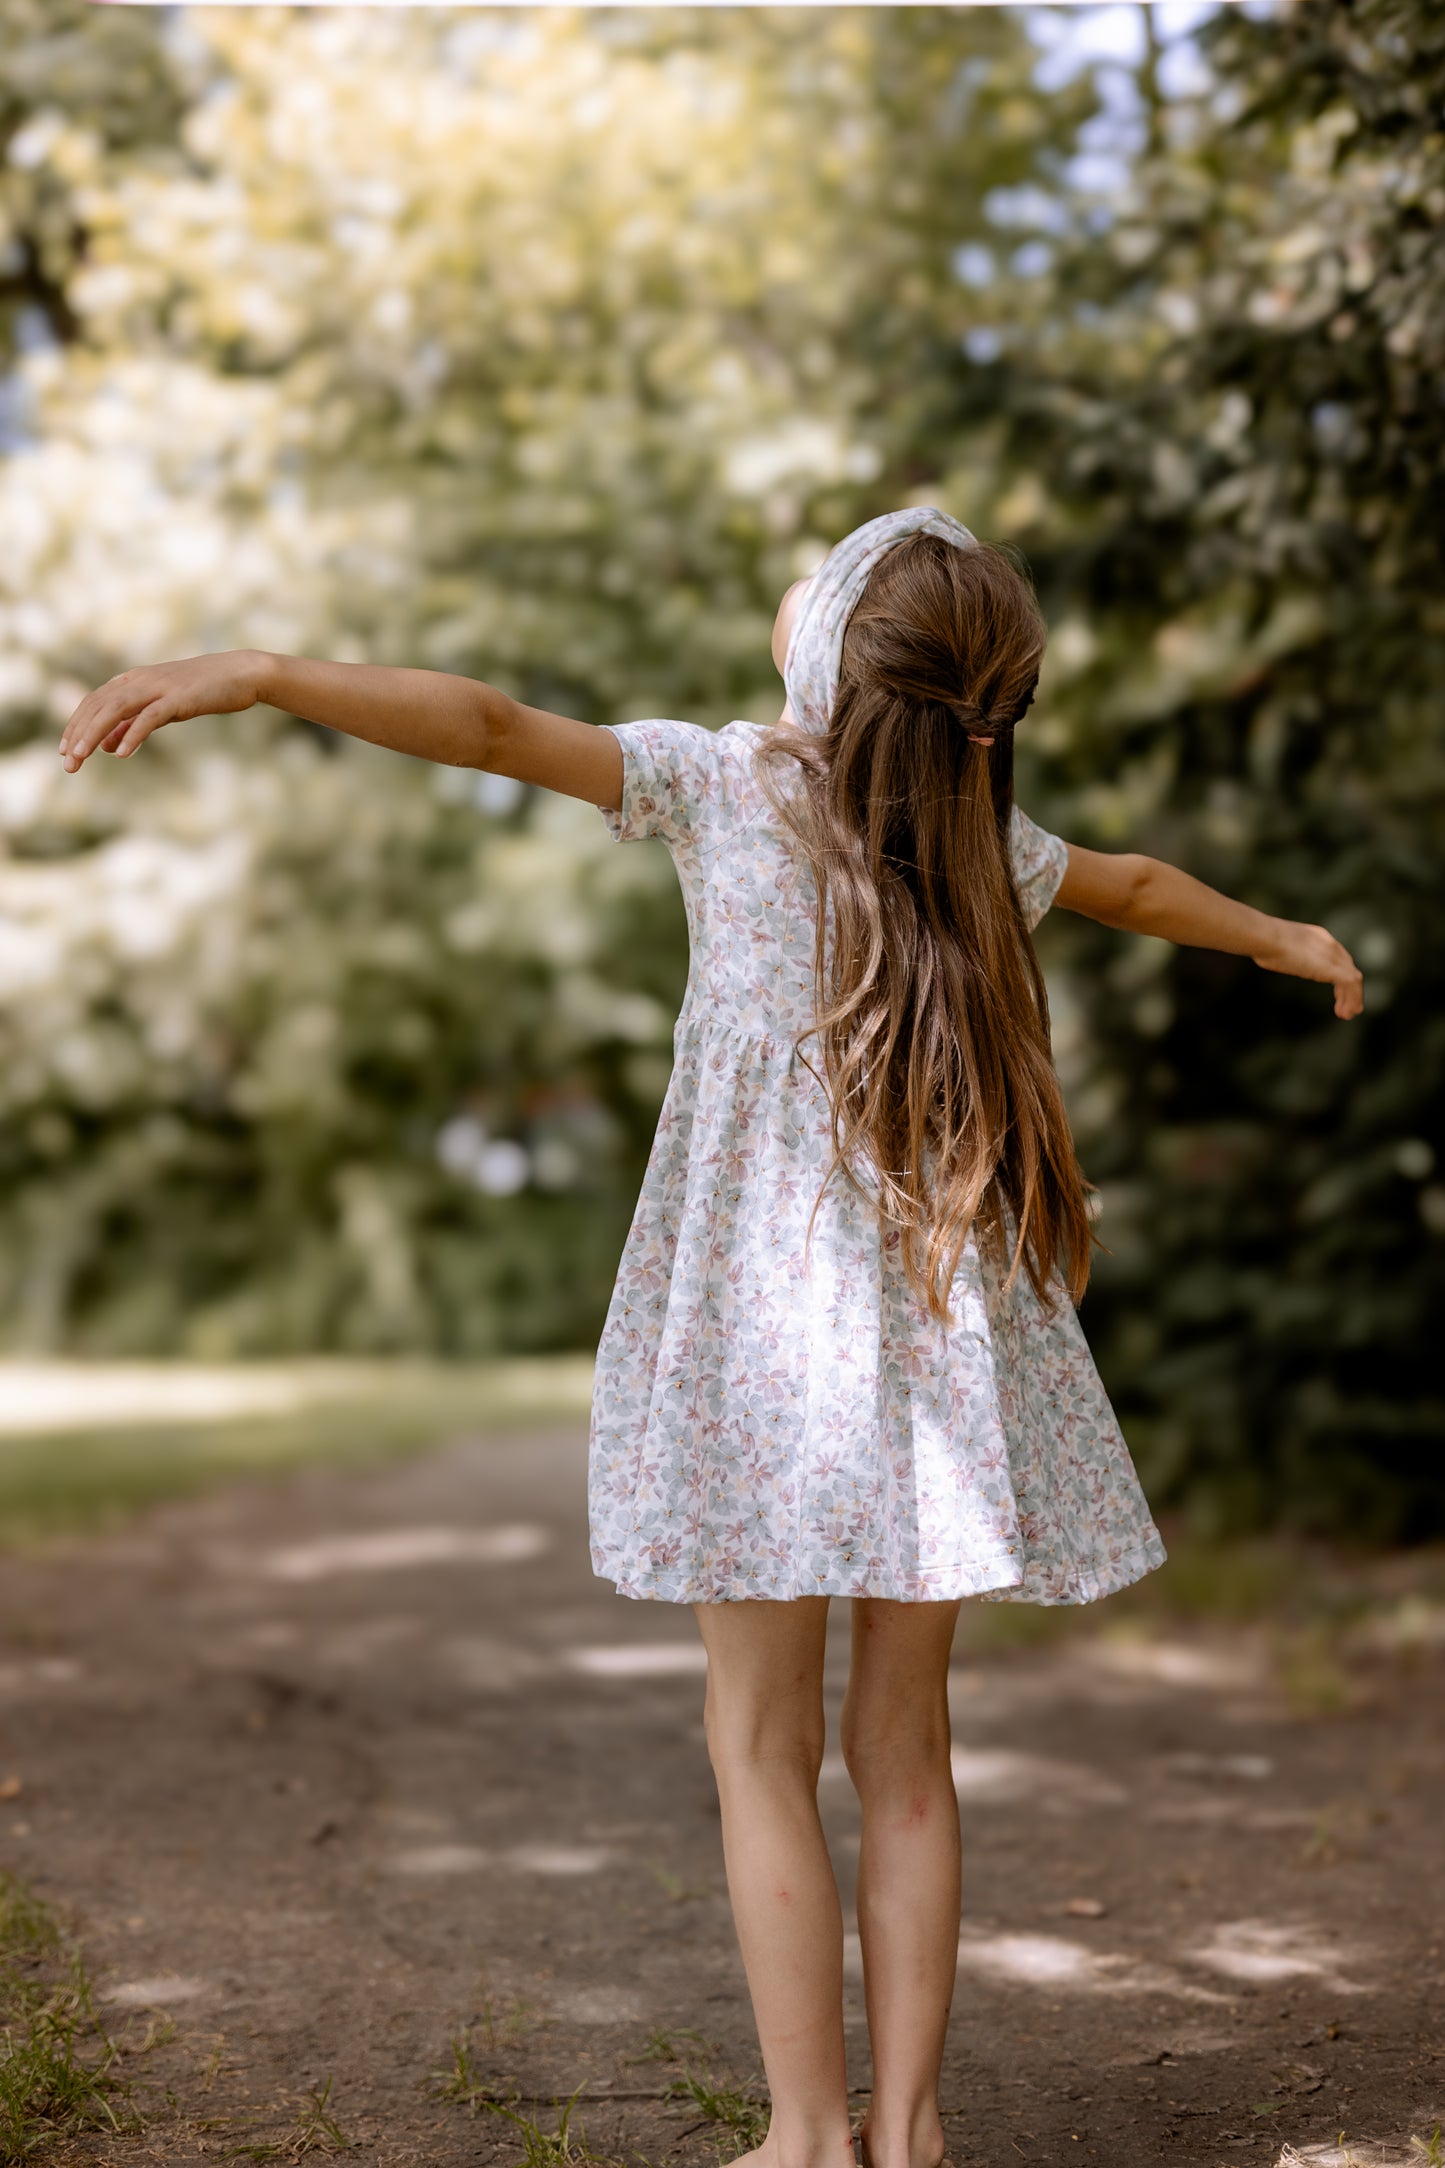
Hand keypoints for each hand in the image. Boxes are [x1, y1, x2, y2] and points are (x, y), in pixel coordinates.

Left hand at [58, 649, 266, 772]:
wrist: (240, 674)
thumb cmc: (202, 691)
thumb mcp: (161, 708)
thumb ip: (133, 723)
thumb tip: (106, 746)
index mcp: (132, 680)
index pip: (93, 702)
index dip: (75, 726)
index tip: (65, 751)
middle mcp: (139, 680)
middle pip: (98, 706)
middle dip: (79, 735)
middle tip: (68, 764)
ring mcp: (158, 687)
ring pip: (115, 710)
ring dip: (94, 735)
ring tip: (81, 758)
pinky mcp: (178, 698)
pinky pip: (150, 717)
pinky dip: (133, 734)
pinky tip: (123, 754)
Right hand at [1252, 918, 1363, 1019]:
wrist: (1266, 938)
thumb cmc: (1262, 942)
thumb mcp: (1274, 945)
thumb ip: (1279, 951)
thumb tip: (1265, 956)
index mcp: (1317, 937)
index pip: (1336, 956)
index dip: (1338, 974)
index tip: (1336, 990)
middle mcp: (1329, 944)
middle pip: (1348, 967)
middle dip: (1349, 988)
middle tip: (1346, 1005)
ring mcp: (1333, 956)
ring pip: (1353, 978)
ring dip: (1352, 997)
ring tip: (1348, 1014)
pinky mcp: (1333, 968)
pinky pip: (1350, 984)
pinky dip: (1352, 999)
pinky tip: (1346, 1012)